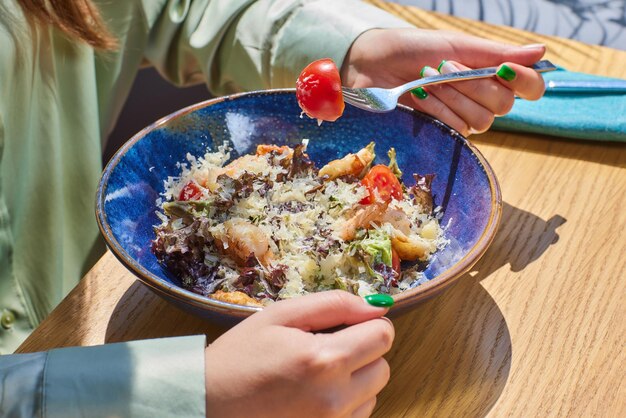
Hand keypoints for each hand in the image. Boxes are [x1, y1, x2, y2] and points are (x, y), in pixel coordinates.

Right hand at [204, 290, 394, 417]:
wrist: (207, 405)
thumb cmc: (239, 357)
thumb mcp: (280, 316)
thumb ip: (333, 304)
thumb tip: (378, 305)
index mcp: (324, 360)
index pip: (383, 335)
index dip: (367, 324)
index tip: (345, 325)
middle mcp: (334, 398)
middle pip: (383, 366)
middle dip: (362, 351)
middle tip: (325, 348)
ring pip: (373, 393)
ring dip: (354, 379)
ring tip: (314, 375)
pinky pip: (357, 416)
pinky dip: (344, 403)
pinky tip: (312, 395)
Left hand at [341, 28, 546, 135]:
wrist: (374, 65)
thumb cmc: (414, 50)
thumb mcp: (455, 45)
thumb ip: (496, 53)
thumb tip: (541, 52)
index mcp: (492, 73)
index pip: (531, 88)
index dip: (526, 82)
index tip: (505, 69)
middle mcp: (483, 99)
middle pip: (504, 105)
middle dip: (472, 83)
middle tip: (444, 66)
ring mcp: (463, 118)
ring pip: (481, 119)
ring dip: (452, 95)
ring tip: (426, 78)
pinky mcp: (443, 133)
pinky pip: (456, 128)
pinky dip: (437, 109)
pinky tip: (418, 96)